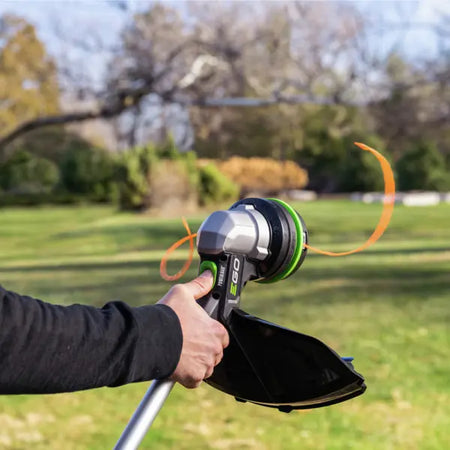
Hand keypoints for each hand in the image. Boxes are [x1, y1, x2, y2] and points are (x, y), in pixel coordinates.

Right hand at [158, 271, 228, 387]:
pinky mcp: (193, 378)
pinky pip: (195, 379)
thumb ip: (199, 285)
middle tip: (188, 341)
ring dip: (197, 362)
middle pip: (215, 351)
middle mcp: (214, 349)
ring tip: (182, 351)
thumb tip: (209, 275)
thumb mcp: (183, 293)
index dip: (210, 333)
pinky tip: (179, 364)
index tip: (199, 331)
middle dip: (204, 348)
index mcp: (216, 330)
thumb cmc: (168, 316)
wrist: (151, 339)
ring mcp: (204, 365)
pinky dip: (188, 375)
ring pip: (206, 366)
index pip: (222, 335)